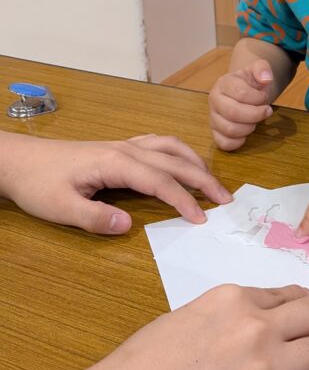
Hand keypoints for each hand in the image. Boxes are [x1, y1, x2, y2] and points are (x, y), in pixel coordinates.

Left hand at [0, 133, 231, 233]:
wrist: (19, 160)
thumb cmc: (39, 184)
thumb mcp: (61, 208)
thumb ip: (96, 218)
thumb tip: (130, 225)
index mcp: (116, 163)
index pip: (161, 182)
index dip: (184, 201)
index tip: (202, 219)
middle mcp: (126, 149)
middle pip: (175, 162)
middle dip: (203, 179)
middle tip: (226, 199)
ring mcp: (124, 145)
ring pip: (171, 147)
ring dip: (195, 162)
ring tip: (212, 181)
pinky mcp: (119, 147)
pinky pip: (159, 144)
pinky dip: (179, 153)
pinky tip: (183, 163)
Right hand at [209, 60, 274, 149]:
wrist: (243, 92)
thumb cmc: (250, 83)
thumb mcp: (258, 69)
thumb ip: (262, 68)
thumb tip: (266, 78)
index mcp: (224, 83)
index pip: (240, 93)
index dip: (258, 98)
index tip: (265, 98)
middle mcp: (214, 100)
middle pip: (233, 112)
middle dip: (255, 114)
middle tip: (266, 111)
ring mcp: (213, 117)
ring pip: (229, 129)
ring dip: (249, 128)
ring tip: (255, 121)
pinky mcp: (215, 132)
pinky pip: (223, 143)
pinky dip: (237, 142)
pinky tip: (246, 134)